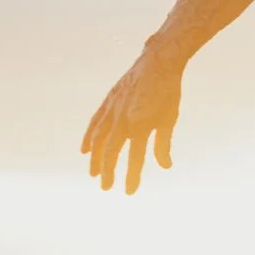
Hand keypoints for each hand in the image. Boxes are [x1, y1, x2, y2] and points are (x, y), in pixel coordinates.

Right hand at [82, 43, 183, 193]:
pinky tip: (85, 150)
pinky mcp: (108, 102)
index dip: (132, 177)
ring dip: (95, 158)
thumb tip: (165, 166)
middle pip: (111, 152)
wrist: (158, 62)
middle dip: (108, 172)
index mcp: (141, 126)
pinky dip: (89, 137)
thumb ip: (163, 144)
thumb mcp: (169, 119)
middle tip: (106, 188)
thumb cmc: (167, 92)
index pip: (135, 159)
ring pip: (98, 139)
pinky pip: (95, 123)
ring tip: (93, 173)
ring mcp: (113, 110)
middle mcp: (123, 120)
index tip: (129, 192)